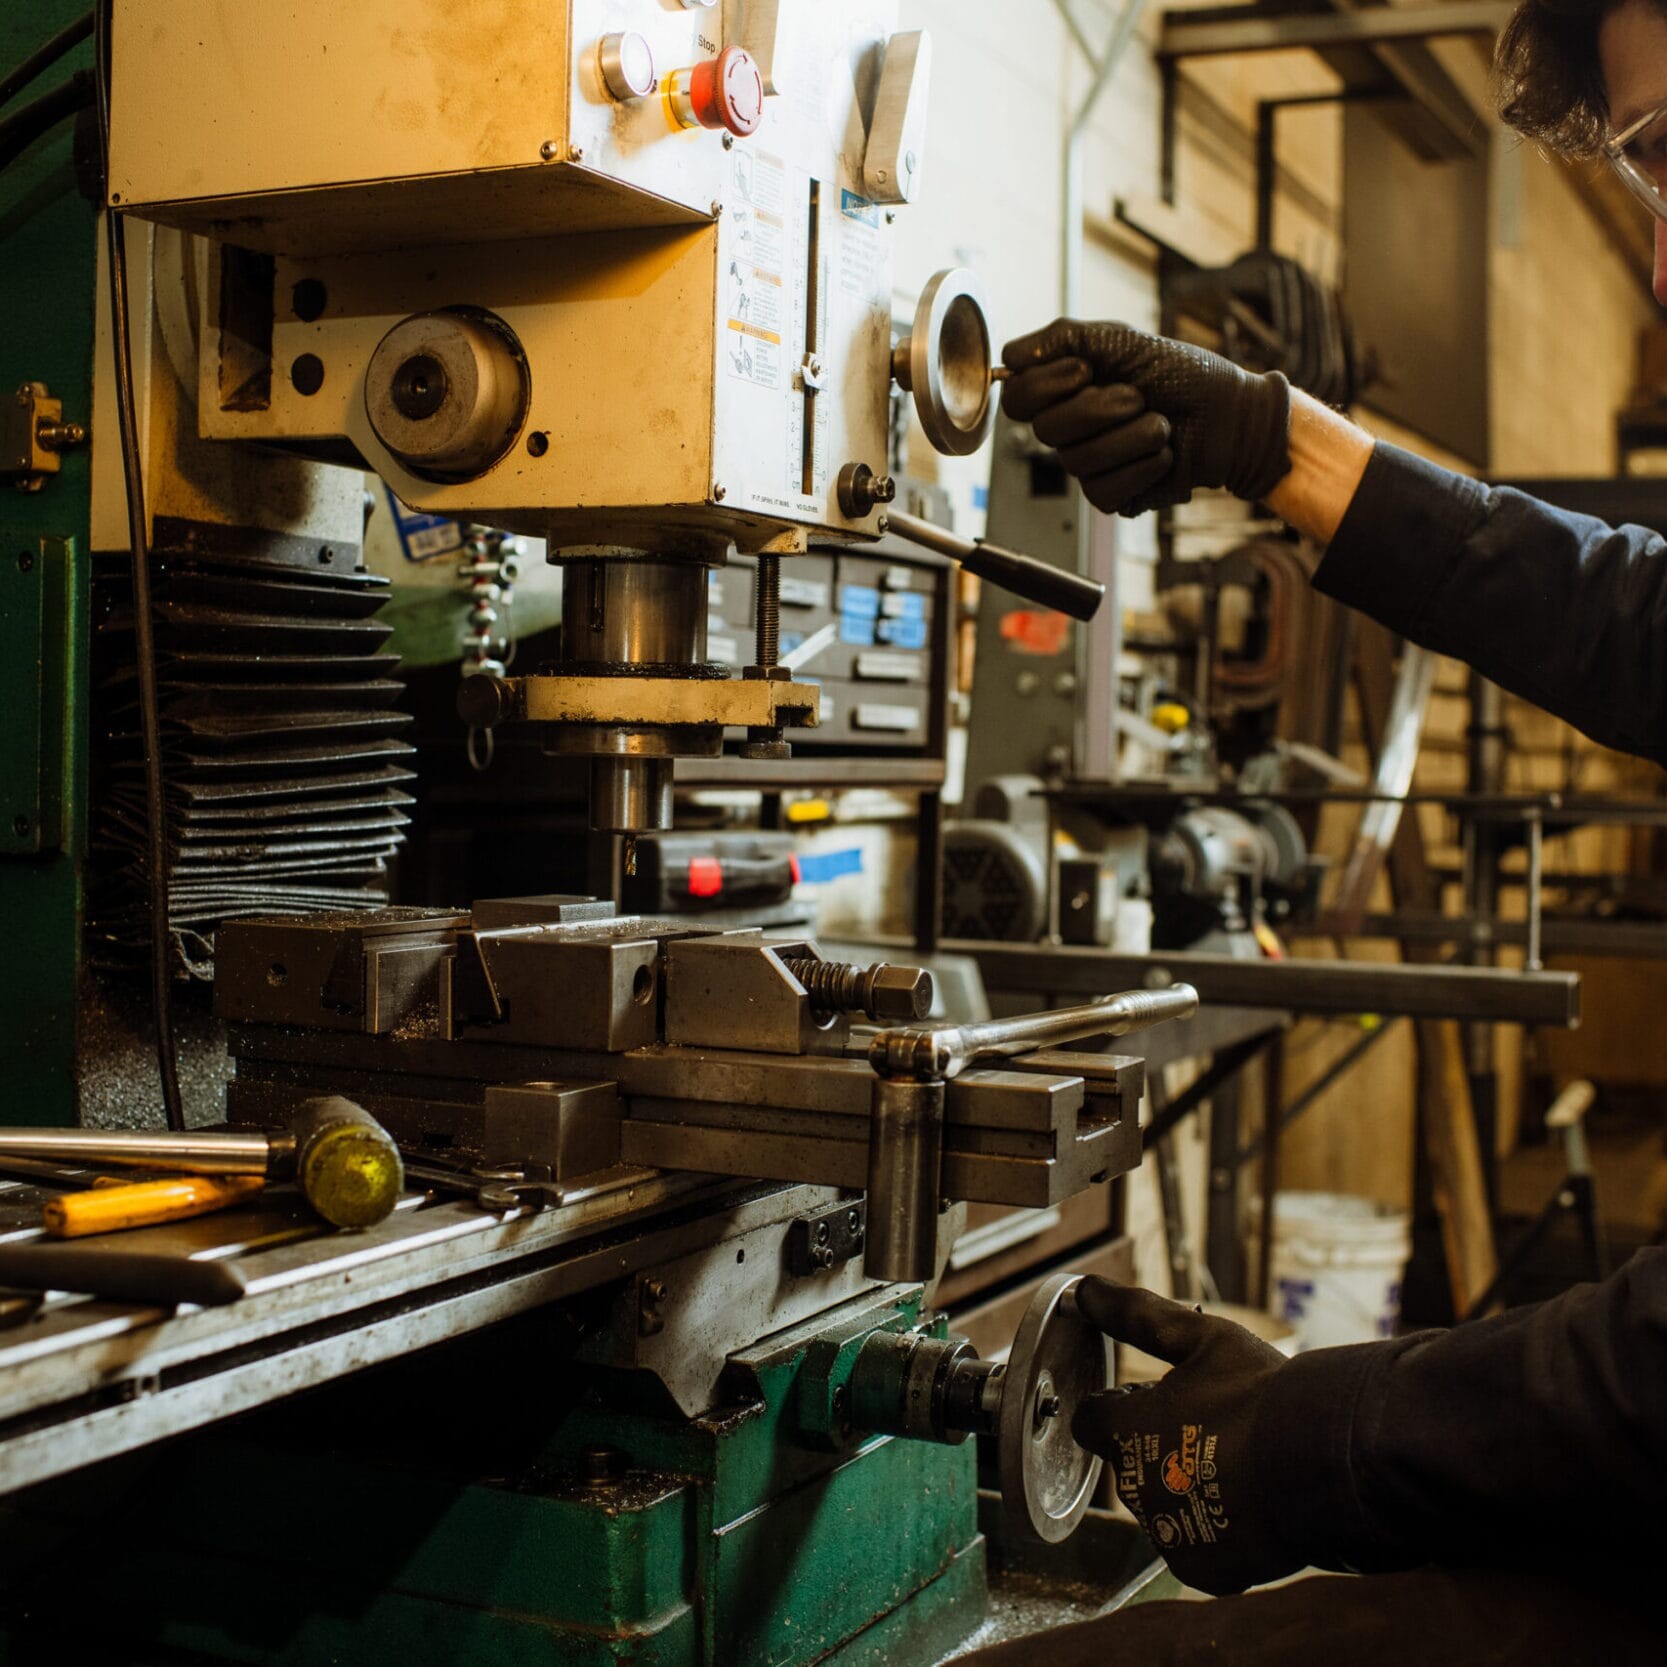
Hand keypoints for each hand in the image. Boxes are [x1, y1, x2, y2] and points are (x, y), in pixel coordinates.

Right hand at [1001, 320, 1291, 516]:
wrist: (1231, 415)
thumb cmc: (1183, 374)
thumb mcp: (1123, 339)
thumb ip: (1065, 337)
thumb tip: (1011, 356)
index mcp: (1065, 391)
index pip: (1017, 398)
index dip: (1045, 385)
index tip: (1087, 369)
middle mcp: (1070, 430)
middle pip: (1046, 430)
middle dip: (1100, 407)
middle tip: (1139, 395)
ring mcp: (1089, 465)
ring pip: (1079, 461)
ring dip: (1131, 436)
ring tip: (1162, 424)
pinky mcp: (1112, 496)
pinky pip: (1104, 490)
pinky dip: (1142, 467)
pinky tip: (1165, 454)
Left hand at [1071, 1277, 1302, 1594]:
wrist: (1324, 1463)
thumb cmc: (1260, 1395)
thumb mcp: (1199, 1338)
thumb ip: (1134, 1314)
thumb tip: (1087, 1290)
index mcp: (1125, 1432)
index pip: (1090, 1420)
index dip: (1117, 1405)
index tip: (1146, 1397)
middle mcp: (1134, 1488)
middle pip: (1130, 1463)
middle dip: (1156, 1444)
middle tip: (1207, 1427)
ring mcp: (1166, 1533)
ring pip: (1163, 1505)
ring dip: (1184, 1486)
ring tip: (1235, 1462)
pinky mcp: (1201, 1569)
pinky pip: (1196, 1545)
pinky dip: (1214, 1529)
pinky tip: (1247, 1503)